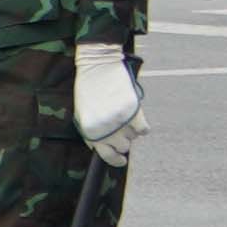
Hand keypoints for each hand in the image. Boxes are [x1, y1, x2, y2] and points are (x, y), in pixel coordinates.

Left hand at [72, 45, 144, 165]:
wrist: (97, 66)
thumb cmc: (88, 89)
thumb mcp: (83, 115)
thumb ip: (92, 133)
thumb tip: (102, 147)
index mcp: (91, 132)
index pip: (107, 156)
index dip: (116, 160)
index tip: (121, 160)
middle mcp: (106, 129)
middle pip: (123, 147)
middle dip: (122, 140)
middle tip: (121, 129)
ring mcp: (121, 121)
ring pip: (133, 138)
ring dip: (130, 130)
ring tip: (124, 116)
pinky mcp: (134, 111)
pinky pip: (144, 129)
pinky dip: (142, 126)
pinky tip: (136, 117)